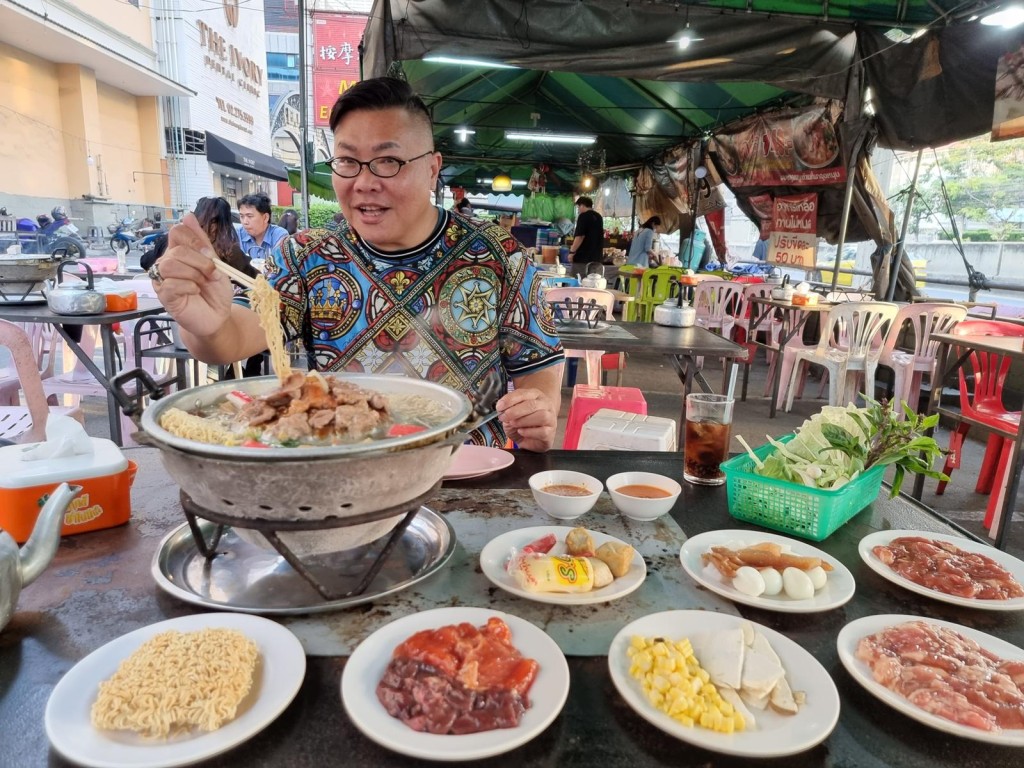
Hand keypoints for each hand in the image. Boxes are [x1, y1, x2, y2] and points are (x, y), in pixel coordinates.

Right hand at [153, 213, 233, 337]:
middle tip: (211, 273)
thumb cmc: (215, 291)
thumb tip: (188, 216)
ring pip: (170, 264)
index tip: (210, 254)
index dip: (195, 241)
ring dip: (194, 274)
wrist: (218, 316)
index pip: (177, 232)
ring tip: (202, 283)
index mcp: (180, 252)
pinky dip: (188, 286)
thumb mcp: (215, 263)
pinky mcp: (163, 295)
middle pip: (177, 250)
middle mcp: (168, 262)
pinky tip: (195, 292)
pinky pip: (170, 284)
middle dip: (200, 261)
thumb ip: (202, 241)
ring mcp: (163, 279)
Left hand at [496, 387, 557, 451]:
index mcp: (535, 395)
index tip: (499, 407)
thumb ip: (507, 411)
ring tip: (514, 424)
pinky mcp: (551, 432)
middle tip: (504, 417)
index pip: (523, 393)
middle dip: (515, 411)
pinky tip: (521, 431)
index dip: (510, 399)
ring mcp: (550, 418)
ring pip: (541, 416)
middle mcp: (545, 404)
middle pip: (532, 404)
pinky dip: (529, 432)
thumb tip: (502, 410)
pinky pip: (543, 431)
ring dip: (524, 421)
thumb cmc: (522, 423)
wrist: (532, 438)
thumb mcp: (511, 415)